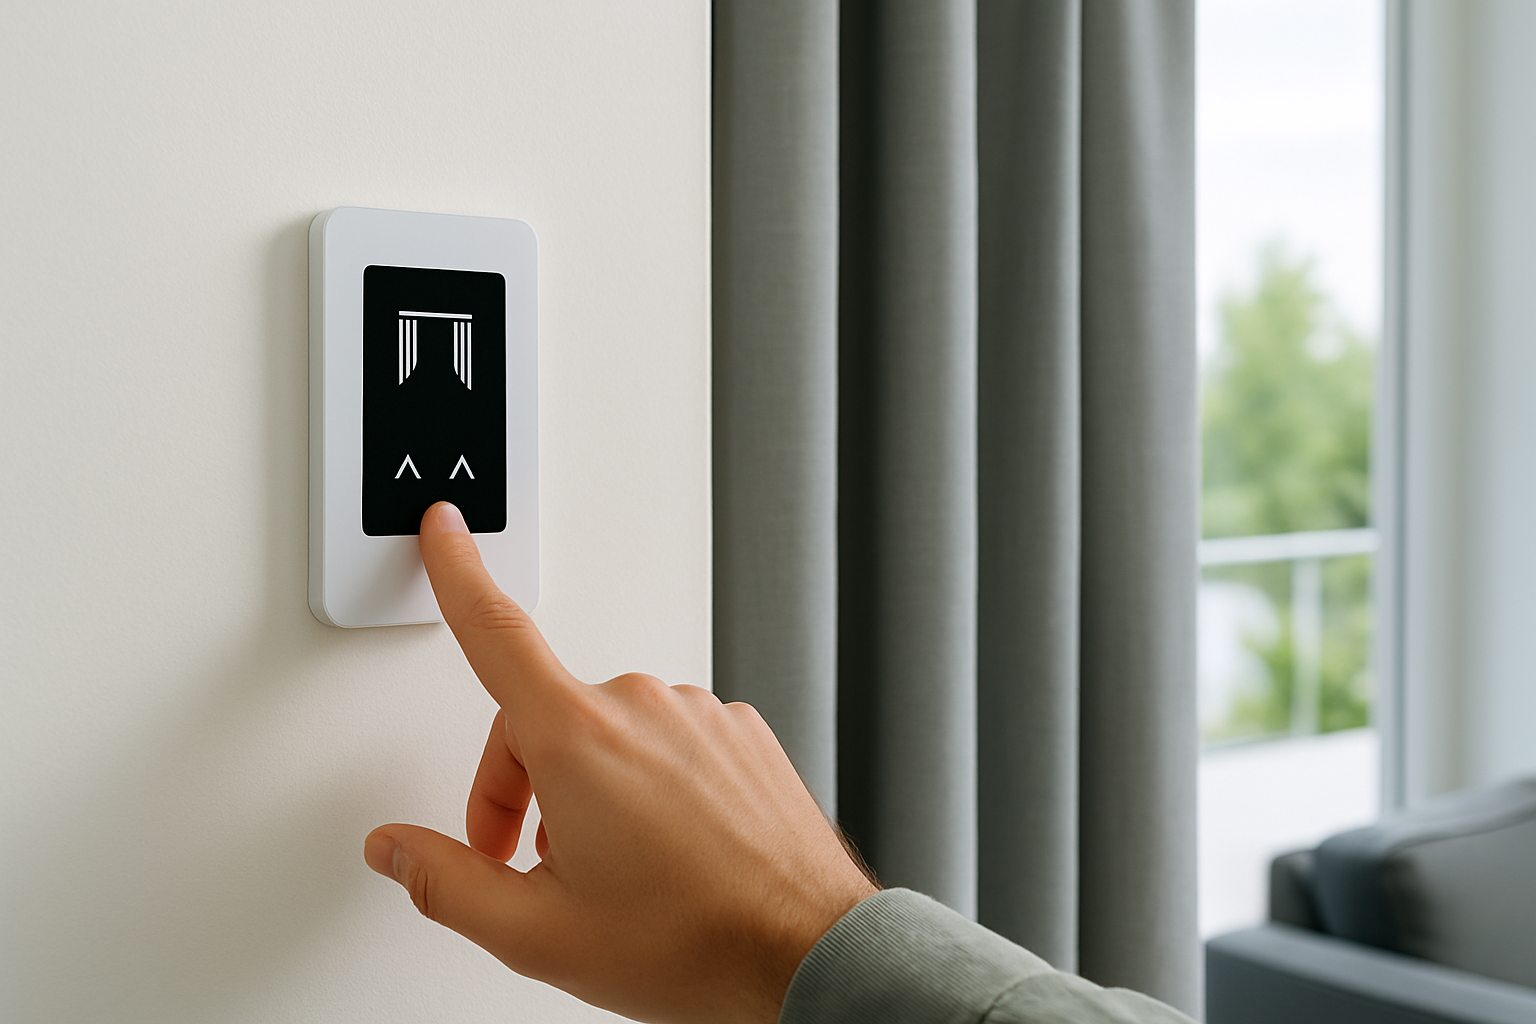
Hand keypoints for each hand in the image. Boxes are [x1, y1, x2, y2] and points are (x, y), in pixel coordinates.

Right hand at [364, 502, 877, 1023]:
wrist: (804, 950)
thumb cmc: (691, 939)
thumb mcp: (540, 933)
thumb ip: (449, 883)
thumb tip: (395, 850)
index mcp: (580, 739)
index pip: (496, 634)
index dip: (459, 576)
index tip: (445, 529)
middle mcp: (642, 706)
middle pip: (543, 719)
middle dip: (519, 787)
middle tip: (527, 865)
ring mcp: (700, 715)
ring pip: (608, 734)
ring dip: (588, 787)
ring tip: (611, 869)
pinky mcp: (740, 733)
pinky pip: (669, 741)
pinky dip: (649, 782)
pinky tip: (665, 847)